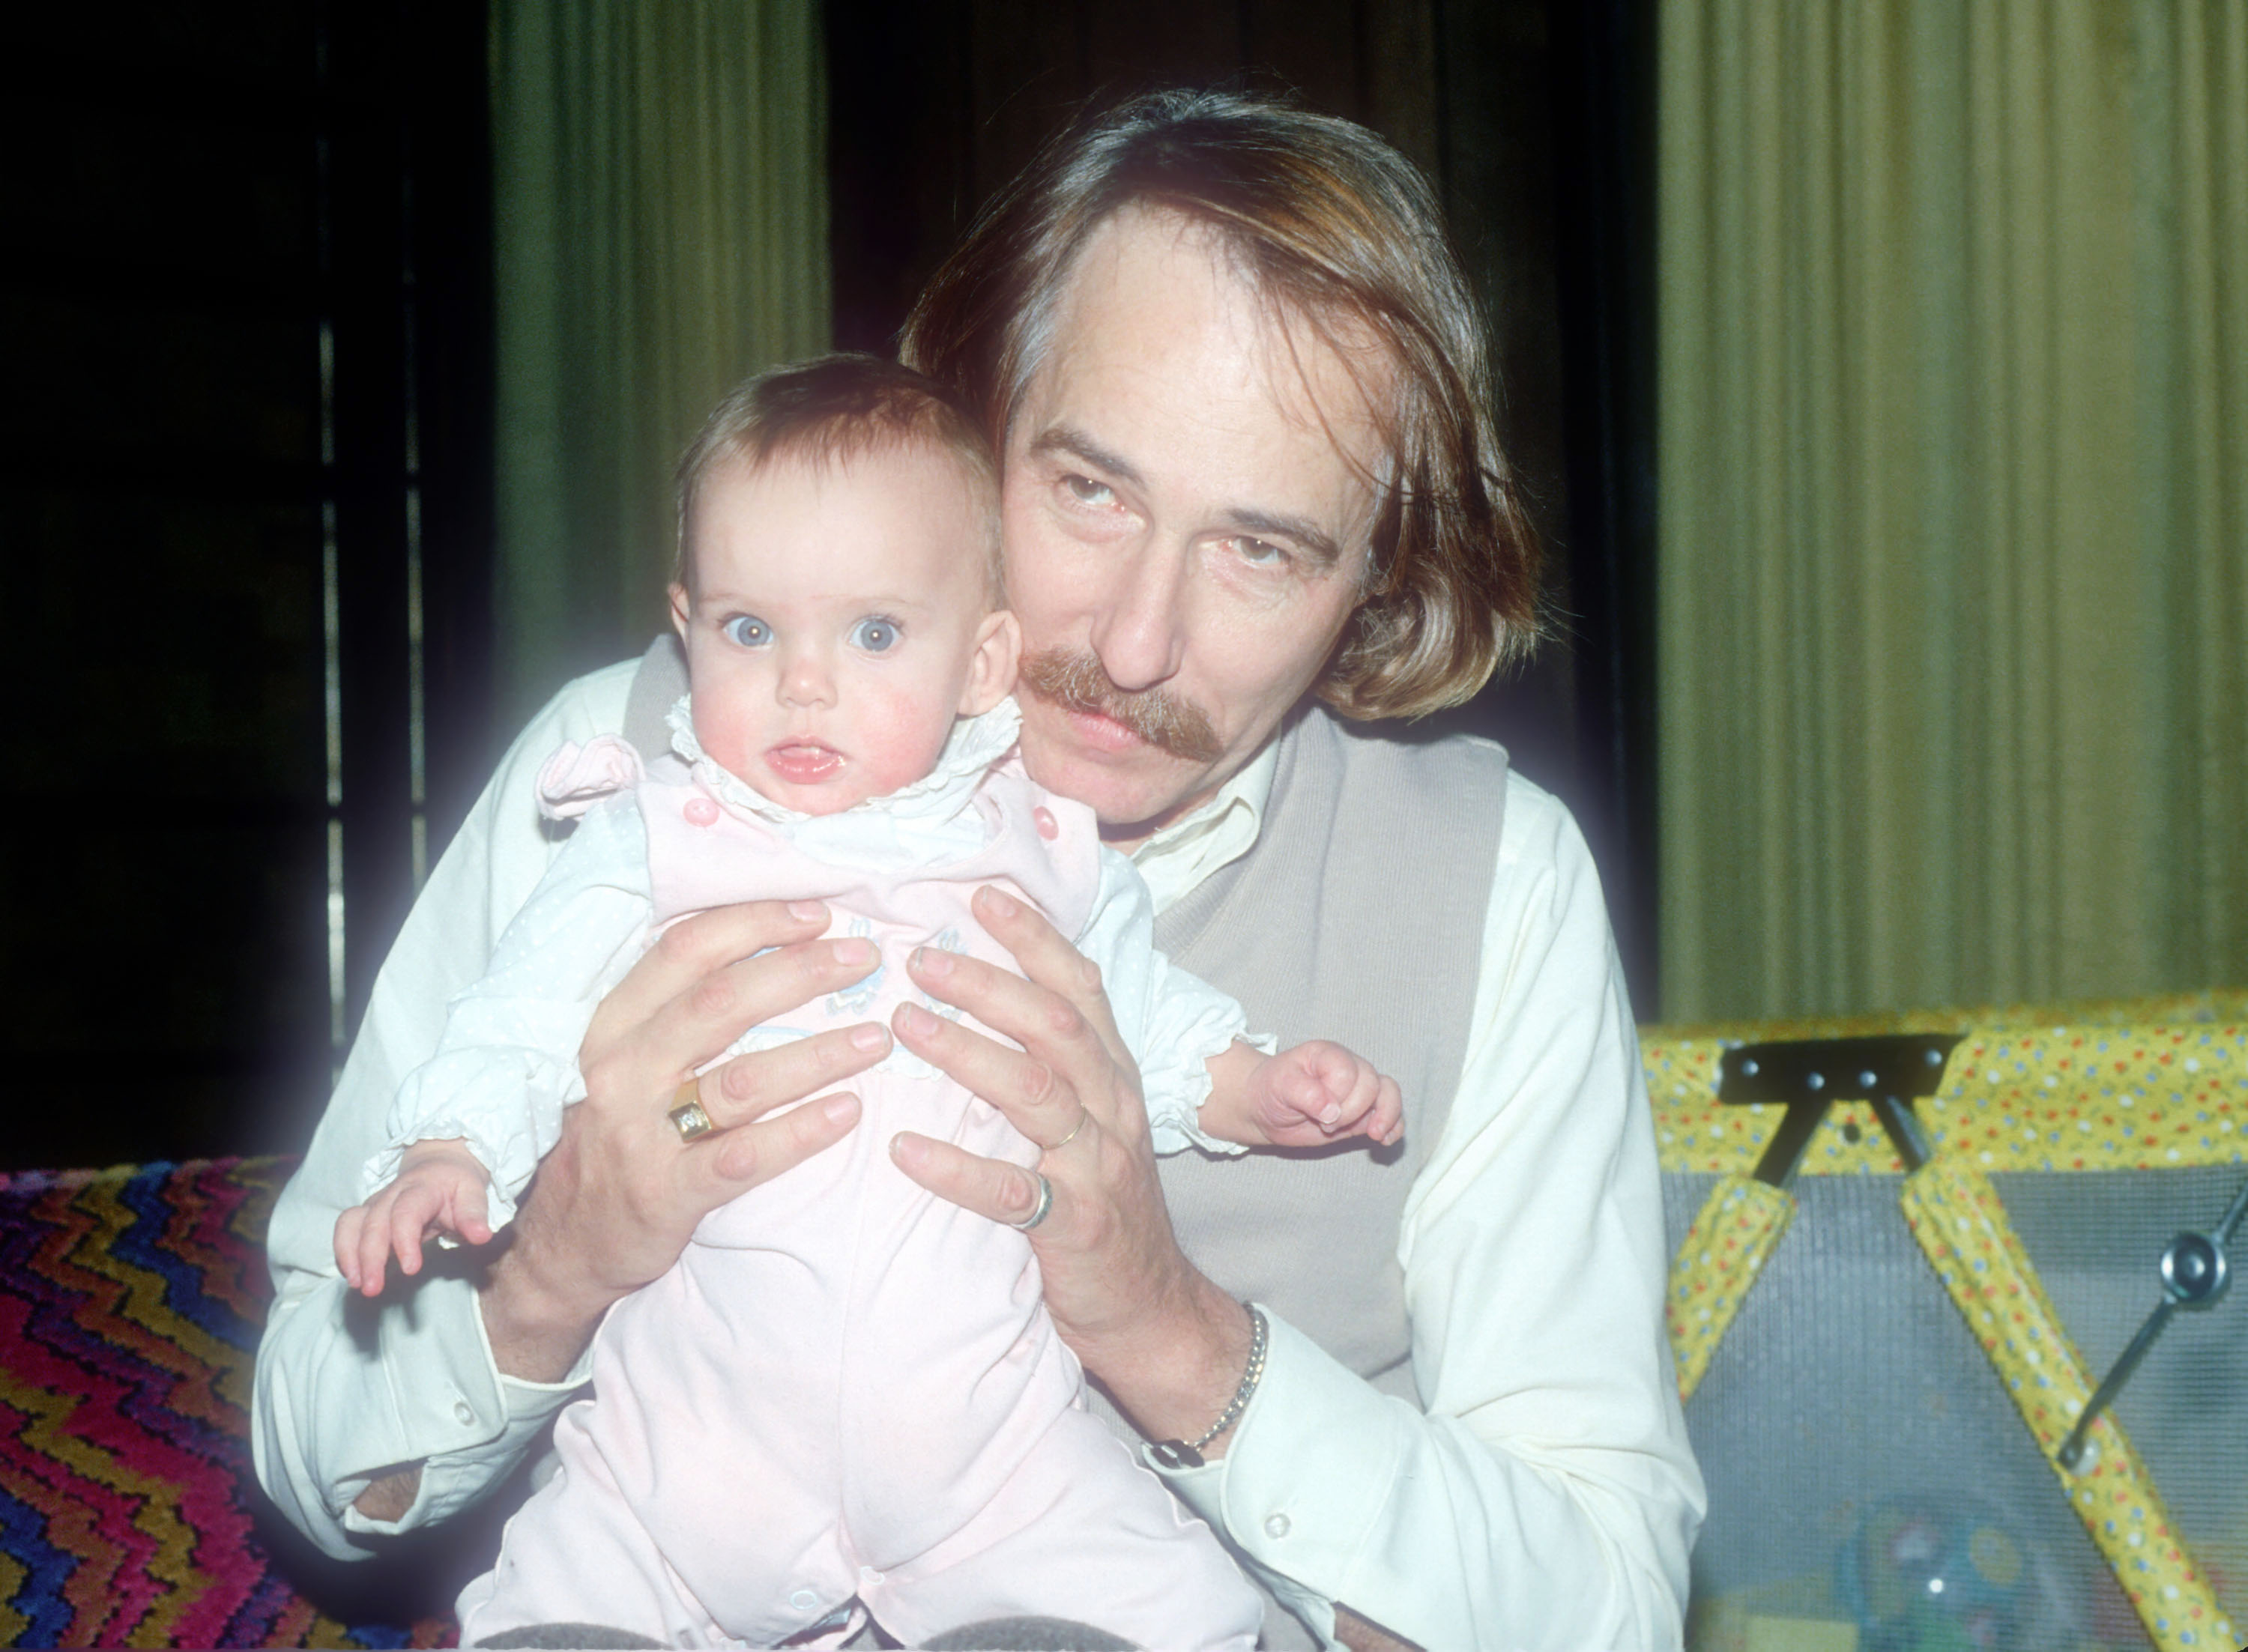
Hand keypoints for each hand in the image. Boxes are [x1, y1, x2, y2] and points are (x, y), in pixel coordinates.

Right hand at [335, 1139, 492, 1295]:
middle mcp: (392, 1194)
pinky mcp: (366, 1213)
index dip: (405, 1240)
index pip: (407, 1212)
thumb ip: (475, 1215)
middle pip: (374, 1222)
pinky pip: (346, 1228)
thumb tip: (481, 1236)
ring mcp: (376, 1203)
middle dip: (370, 1257)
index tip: (410, 1269)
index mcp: (421, 1188)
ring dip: (349, 1254)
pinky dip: (343, 1251)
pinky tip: (352, 1274)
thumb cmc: (457, 1184)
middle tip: (373, 1289)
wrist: (440, 1163)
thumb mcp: (473, 1193)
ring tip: (356, 1283)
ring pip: (351, 1222)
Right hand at [477, 899, 890, 1381]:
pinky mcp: (667, 1192)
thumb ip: (676, 1009)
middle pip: (719, 1003)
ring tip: (875, 1039)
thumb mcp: (624, 1060)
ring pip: (741, 1079)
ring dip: (818, 1054)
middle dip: (799, 972)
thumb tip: (766, 945)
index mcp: (613, 1025)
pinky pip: (743, 1156)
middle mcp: (621, 1071)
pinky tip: (848, 1113)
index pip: (684, 951)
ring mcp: (641, 1134)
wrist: (564, 1241)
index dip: (753, 923)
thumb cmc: (615, 1134)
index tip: (818, 914)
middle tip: (863, 960)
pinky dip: (800, 1133)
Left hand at [887, 886, 1254, 1451]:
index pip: (1080, 987)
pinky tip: (905, 1153)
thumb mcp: (1091, 1120)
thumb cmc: (1100, 1203)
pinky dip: (957, 1170)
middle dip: (987, 983)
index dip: (1034, 938)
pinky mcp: (1074, 1227)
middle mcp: (1111, 1108)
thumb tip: (981, 995)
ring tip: (902, 1026)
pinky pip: (1013, 1193)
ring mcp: (1097, 1167)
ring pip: (1036, 1093)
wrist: (1149, 1309)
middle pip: (1054, 1026)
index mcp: (1113, 1075)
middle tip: (920, 958)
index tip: (980, 896)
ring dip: (967, 1054)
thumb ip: (1051, 1063)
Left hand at [1247, 1041, 1403, 1147]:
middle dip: (1353, 1111)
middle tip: (1326, 1126)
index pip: (1348, 1072)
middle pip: (1372, 1084)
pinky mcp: (1363, 1113)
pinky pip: (1391, 1114)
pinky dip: (1394, 1126)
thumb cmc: (1272, 1090)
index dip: (1338, 1097)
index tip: (1318, 1114)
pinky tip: (1384, 1140)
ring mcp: (1358, 1090)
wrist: (1266, 1108)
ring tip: (1374, 1134)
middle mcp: (1349, 1067)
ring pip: (1389, 1093)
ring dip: (1386, 1115)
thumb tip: (1332, 1111)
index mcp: (1329, 1054)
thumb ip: (1305, 1093)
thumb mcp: (1279, 1086)